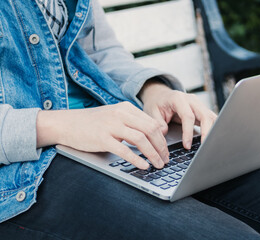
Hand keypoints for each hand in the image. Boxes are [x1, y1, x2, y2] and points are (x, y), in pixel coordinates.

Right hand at [36, 102, 168, 168]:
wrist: (67, 123)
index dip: (163, 138)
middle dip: (161, 147)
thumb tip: (153, 135)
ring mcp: (111, 126)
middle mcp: (121, 114)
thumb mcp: (114, 117)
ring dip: (153, 154)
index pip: (152, 123)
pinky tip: (143, 166)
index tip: (166, 150)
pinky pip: (124, 150)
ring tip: (158, 164)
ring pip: (141, 139)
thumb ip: (132, 123)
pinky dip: (137, 159)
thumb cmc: (92, 123)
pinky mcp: (102, 138)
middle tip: (166, 159)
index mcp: (126, 108)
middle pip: (150, 130)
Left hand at [139, 81, 217, 148]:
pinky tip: (211, 140)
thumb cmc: (157, 104)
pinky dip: (213, 129)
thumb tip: (165, 135)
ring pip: (211, 117)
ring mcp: (198, 104)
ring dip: (212, 131)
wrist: (161, 96)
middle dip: (206, 132)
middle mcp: (191, 100)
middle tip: (204, 146)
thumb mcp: (152, 112)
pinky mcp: (202, 110)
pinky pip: (211, 119)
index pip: (188, 116)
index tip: (186, 145)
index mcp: (178, 98)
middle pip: (205, 115)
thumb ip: (158, 123)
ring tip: (209, 145)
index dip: (188, 132)